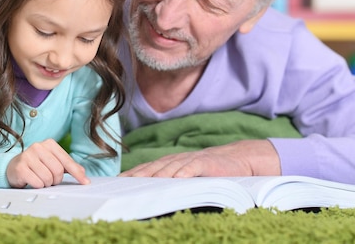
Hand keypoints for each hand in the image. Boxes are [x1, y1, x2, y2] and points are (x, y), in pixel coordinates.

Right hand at [6, 139, 89, 188]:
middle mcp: (38, 147)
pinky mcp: (20, 167)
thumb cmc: (36, 165)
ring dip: (46, 184)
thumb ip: (68, 166)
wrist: (13, 167)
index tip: (85, 182)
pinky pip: (37, 183)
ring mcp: (28, 156)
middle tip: (50, 180)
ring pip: (47, 178)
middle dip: (56, 180)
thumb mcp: (53, 162)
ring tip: (40, 179)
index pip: (67, 161)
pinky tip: (33, 181)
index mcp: (49, 144)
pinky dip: (38, 185)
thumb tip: (83, 173)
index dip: (77, 173)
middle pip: (58, 171)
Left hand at [119, 140, 280, 177]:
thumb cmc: (209, 171)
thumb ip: (171, 182)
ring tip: (144, 183)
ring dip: (156, 175)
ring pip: (170, 167)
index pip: (146, 169)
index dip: (131, 175)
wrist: (238, 159)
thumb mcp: (187, 177)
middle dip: (137, 175)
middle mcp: (177, 160)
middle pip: (153, 168)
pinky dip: (185, 171)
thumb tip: (152, 195)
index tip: (116, 183)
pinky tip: (177, 178)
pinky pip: (194, 166)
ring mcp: (191, 160)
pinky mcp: (207, 162)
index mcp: (170, 164)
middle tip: (123, 184)